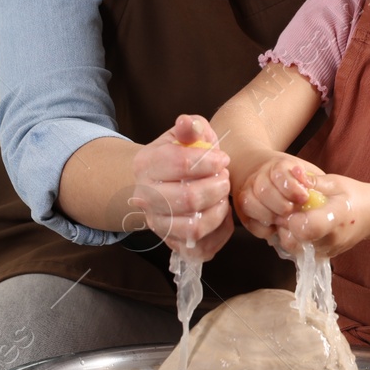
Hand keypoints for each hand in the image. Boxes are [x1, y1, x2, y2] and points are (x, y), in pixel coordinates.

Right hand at [127, 115, 233, 258]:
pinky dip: (220, 231)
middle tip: (224, 179)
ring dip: (219, 210)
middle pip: (188, 198)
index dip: (210, 161)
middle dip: (217, 186)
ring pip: (194, 227)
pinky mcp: (173, 244)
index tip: (222, 159)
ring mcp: (157, 224)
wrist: (163, 183)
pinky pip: (202, 247)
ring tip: (222, 197)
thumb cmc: (180, 156)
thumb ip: (190, 127)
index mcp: (145, 164)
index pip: (180, 163)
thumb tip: (187, 122)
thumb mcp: (184, 135)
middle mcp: (145, 197)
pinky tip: (220, 214)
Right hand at [234, 152, 323, 242]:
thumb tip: (314, 190)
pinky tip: (275, 227)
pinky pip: (248, 220)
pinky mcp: (242, 210)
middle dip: (282, 205)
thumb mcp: (309, 176)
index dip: (293, 188)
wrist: (267, 175)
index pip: (280, 173)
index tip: (304, 197)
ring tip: (285, 221)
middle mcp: (258, 176)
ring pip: (249, 203)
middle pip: (263, 190)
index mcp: (278, 165)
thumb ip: (315, 182)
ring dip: (270, 216)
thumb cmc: (296, 180)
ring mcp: (247, 192)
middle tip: (294, 212)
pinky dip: (263, 228)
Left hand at [274, 173, 369, 259]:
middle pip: (294, 240)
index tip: (293, 206)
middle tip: (291, 210)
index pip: (307, 228)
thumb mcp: (335, 182)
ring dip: (288, 233)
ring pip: (293, 248)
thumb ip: (313, 181)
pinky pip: (300, 252)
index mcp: (335, 218)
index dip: (293, 218)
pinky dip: (295, 239)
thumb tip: (293, 174)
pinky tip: (302, 226)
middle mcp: (330, 240)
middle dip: (286, 224)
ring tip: (297, 217)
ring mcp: (326, 251)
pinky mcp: (323, 257)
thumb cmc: (353, 195)